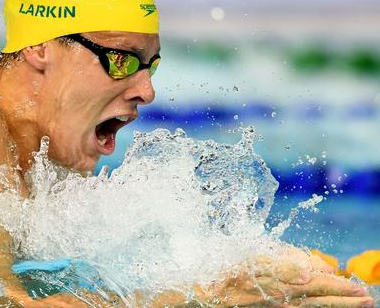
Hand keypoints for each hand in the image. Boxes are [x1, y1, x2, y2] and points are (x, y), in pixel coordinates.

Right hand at [195, 247, 373, 306]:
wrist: (198, 293)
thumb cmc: (220, 272)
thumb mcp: (249, 259)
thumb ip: (282, 264)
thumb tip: (313, 270)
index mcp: (276, 284)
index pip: (315, 285)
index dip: (337, 285)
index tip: (356, 285)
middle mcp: (279, 300)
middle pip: (318, 300)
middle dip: (344, 299)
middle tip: (366, 298)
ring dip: (335, 306)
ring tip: (357, 304)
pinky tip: (322, 307)